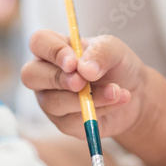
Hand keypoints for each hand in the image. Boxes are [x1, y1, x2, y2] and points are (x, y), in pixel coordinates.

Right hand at [20, 30, 148, 138]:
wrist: (135, 93)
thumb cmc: (117, 65)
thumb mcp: (115, 50)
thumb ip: (100, 52)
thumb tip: (84, 70)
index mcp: (54, 49)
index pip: (39, 42)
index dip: (53, 51)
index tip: (74, 63)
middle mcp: (46, 74)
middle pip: (30, 75)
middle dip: (57, 79)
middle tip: (82, 83)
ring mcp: (51, 99)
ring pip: (53, 102)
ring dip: (86, 98)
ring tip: (115, 91)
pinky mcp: (63, 123)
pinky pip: (72, 120)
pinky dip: (97, 110)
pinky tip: (116, 100)